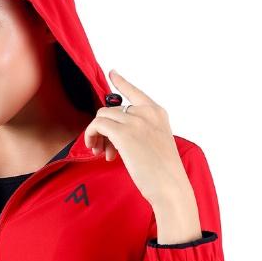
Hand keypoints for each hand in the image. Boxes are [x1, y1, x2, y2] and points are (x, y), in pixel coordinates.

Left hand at [83, 69, 195, 213]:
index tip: (112, 74)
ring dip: (97, 134)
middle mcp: (146, 112)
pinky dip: (91, 135)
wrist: (170, 186)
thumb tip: (114, 133)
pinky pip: (97, 125)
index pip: (135, 92)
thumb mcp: (157, 143)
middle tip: (105, 150)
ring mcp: (135, 121)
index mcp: (158, 113)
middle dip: (105, 129)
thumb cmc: (164, 172)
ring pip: (102, 116)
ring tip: (103, 153)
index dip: (121, 82)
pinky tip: (96, 149)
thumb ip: (141, 131)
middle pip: (112, 109)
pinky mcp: (123, 133)